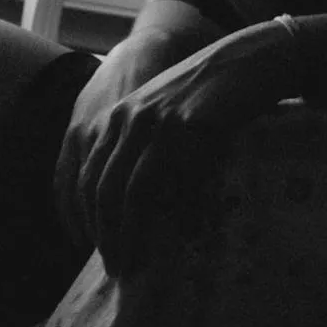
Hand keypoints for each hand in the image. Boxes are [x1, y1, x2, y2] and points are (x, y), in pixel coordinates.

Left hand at [54, 22, 294, 277]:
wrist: (246, 60)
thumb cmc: (209, 93)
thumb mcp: (167, 115)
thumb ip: (145, 149)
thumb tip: (138, 207)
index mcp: (118, 115)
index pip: (83, 174)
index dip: (81, 217)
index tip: (89, 248)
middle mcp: (128, 118)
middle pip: (98, 187)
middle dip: (101, 234)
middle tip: (113, 266)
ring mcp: (155, 122)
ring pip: (125, 190)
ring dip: (124, 234)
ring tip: (130, 264)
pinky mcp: (183, 128)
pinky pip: (166, 181)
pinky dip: (161, 217)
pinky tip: (170, 238)